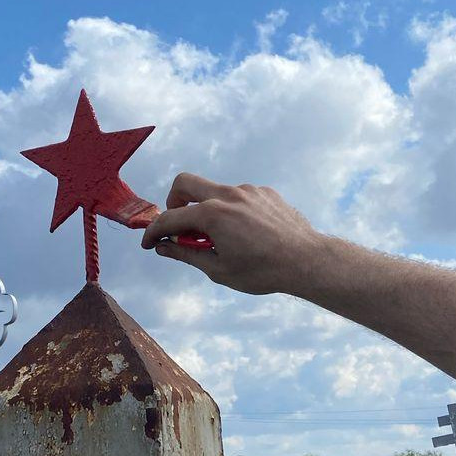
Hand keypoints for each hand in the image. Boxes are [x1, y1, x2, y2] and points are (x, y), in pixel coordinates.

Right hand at [141, 172, 324, 294]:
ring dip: (207, 209)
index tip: (149, 243)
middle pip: (185, 184)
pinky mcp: (265, 193)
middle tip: (178, 224)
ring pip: (214, 191)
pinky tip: (245, 232)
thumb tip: (164, 246)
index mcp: (212, 215)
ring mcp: (248, 190)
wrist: (306, 260)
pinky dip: (231, 210)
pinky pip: (238, 196)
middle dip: (173, 202)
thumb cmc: (262, 271)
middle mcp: (228, 195)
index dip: (154, 232)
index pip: (170, 218)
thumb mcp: (218, 269)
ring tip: (219, 237)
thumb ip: (186, 253)